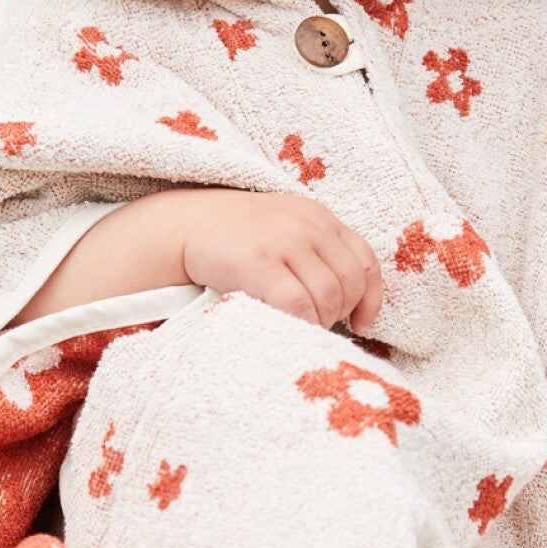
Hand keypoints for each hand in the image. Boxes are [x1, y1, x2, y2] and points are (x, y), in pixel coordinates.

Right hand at [18, 187, 382, 332]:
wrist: (177, 228)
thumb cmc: (230, 243)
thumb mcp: (279, 236)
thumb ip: (311, 256)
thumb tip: (347, 308)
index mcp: (316, 216)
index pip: (363, 258)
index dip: (369, 296)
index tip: (361, 323)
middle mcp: (306, 223)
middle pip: (347, 282)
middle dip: (337, 315)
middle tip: (313, 330)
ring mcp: (282, 240)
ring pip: (326, 297)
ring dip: (316, 324)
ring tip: (293, 330)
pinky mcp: (257, 261)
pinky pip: (296, 304)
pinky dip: (297, 324)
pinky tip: (282, 330)